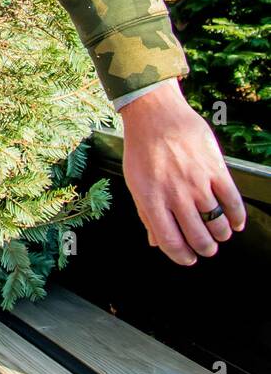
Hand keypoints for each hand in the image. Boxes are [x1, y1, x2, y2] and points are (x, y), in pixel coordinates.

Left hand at [119, 79, 245, 264]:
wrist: (155, 114)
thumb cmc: (142, 150)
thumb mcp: (135, 182)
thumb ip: (146, 214)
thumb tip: (156, 243)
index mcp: (151, 199)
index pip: (171, 242)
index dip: (182, 257)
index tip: (189, 259)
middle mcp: (175, 194)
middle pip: (199, 238)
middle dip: (206, 249)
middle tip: (207, 247)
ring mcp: (197, 182)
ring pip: (219, 224)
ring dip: (221, 235)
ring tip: (219, 233)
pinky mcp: (215, 169)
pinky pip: (233, 203)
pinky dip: (238, 218)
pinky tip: (235, 222)